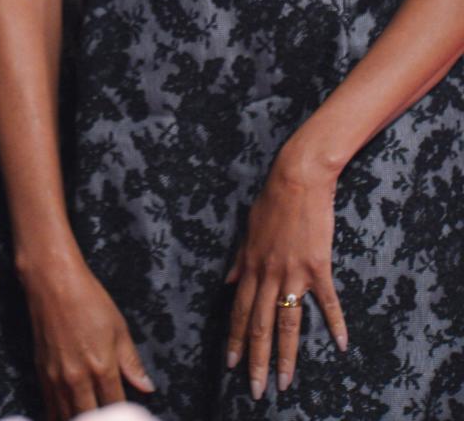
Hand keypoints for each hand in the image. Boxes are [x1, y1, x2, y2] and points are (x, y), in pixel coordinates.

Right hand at [20, 256, 153, 419]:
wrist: (52, 281)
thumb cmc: (87, 298)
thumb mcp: (118, 327)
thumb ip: (132, 362)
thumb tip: (147, 387)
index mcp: (102, 367)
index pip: (116, 407)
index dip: (123, 415)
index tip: (127, 414)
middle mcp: (78, 378)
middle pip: (92, 418)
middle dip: (101, 420)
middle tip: (107, 416)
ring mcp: (57, 378)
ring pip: (69, 416)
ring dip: (81, 418)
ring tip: (89, 417)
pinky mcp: (42, 373)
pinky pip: (50, 407)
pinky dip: (59, 415)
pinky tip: (67, 415)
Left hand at [226, 152, 347, 399]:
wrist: (297, 179)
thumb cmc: (271, 201)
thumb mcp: (247, 229)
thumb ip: (239, 259)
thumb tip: (227, 281)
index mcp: (250, 266)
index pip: (238, 311)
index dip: (234, 339)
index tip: (230, 364)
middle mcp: (268, 274)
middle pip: (259, 325)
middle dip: (256, 360)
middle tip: (255, 390)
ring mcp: (293, 272)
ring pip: (287, 323)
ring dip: (286, 357)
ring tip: (286, 383)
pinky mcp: (318, 267)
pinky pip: (326, 302)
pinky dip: (335, 324)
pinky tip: (341, 345)